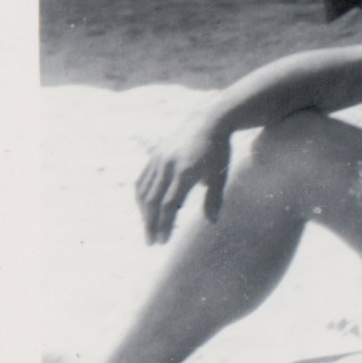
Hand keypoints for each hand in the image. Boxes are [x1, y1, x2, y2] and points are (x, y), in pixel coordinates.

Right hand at [133, 124, 230, 244]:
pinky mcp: (154, 156)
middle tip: (152, 243)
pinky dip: (141, 197)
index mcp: (185, 171)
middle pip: (152, 201)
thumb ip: (214, 198)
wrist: (209, 120)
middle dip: (150, 224)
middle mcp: (168, 165)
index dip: (164, 224)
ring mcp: (158, 159)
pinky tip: (145, 209)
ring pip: (144, 192)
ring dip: (144, 213)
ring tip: (149, 229)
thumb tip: (212, 222)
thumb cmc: (219, 149)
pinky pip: (142, 180)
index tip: (163, 241)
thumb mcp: (220, 173)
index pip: (169, 204)